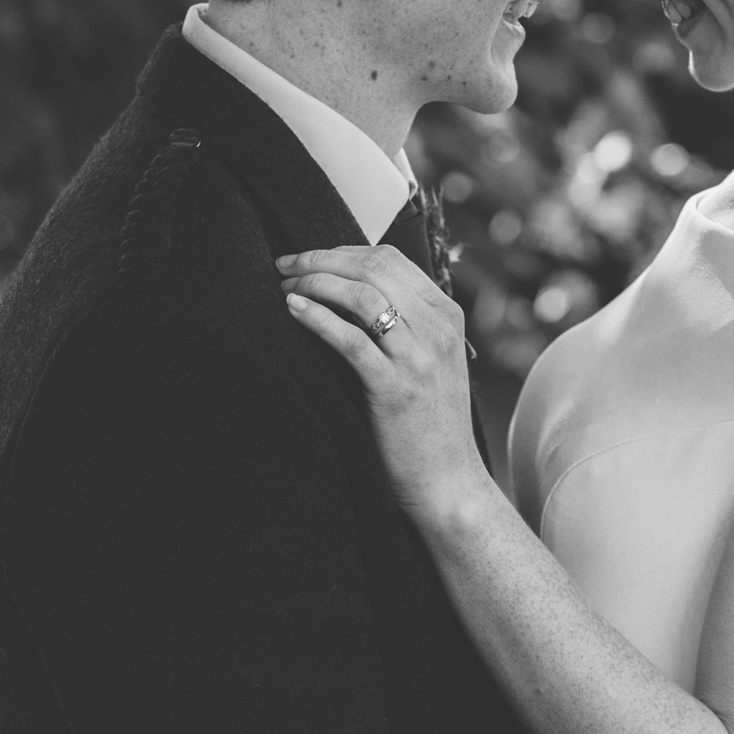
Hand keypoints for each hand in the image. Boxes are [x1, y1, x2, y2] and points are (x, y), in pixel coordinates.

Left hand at [277, 245, 490, 530]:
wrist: (449, 483)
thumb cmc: (430, 423)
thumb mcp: (432, 360)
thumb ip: (408, 324)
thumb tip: (354, 291)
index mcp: (446, 315)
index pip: (390, 259)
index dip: (342, 250)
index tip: (308, 258)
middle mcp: (437, 328)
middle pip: (373, 268)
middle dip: (321, 259)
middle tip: (286, 265)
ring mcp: (419, 357)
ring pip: (361, 295)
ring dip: (315, 283)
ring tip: (285, 287)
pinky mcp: (395, 388)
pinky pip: (350, 339)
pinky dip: (317, 318)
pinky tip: (293, 310)